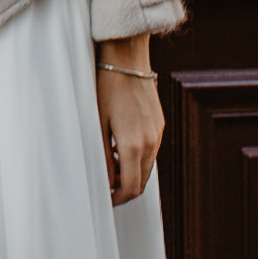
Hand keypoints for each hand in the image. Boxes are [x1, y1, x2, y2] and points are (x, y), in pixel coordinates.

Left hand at [95, 36, 163, 205]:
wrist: (127, 60)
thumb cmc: (107, 88)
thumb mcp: (98, 123)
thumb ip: (103, 155)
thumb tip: (106, 180)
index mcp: (133, 145)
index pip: (131, 187)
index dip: (118, 198)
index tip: (106, 199)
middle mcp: (150, 142)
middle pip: (142, 181)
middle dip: (125, 189)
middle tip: (107, 187)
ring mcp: (158, 133)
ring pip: (148, 167)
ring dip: (132, 174)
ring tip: (112, 167)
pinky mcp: (159, 124)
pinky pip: (152, 151)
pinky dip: (139, 159)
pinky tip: (122, 149)